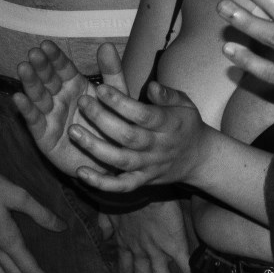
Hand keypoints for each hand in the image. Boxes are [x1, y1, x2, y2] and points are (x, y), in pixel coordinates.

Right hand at [14, 40, 121, 178]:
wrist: (112, 160)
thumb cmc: (114, 124)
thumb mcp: (116, 96)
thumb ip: (112, 72)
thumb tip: (107, 44)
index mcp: (75, 87)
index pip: (63, 69)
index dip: (55, 58)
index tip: (47, 44)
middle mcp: (60, 99)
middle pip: (48, 80)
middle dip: (41, 66)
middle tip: (34, 52)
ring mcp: (50, 116)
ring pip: (39, 97)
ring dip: (30, 83)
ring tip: (23, 68)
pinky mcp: (45, 136)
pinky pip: (35, 121)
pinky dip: (27, 109)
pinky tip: (18, 97)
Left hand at [66, 79, 208, 193]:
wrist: (200, 158)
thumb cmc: (186, 125)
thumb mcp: (184, 104)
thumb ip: (168, 95)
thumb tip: (152, 86)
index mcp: (170, 124)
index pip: (143, 114)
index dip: (121, 102)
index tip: (101, 89)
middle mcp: (159, 146)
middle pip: (128, 136)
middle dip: (102, 119)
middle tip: (82, 102)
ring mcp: (150, 166)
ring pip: (120, 160)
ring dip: (95, 147)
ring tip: (73, 131)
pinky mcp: (143, 181)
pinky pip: (121, 186)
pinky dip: (101, 182)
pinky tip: (81, 172)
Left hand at [110, 200, 189, 272]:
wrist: (134, 186)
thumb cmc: (119, 193)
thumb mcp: (106, 209)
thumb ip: (106, 224)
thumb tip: (105, 236)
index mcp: (126, 244)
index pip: (128, 269)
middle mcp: (141, 253)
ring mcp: (157, 251)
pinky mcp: (173, 244)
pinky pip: (184, 264)